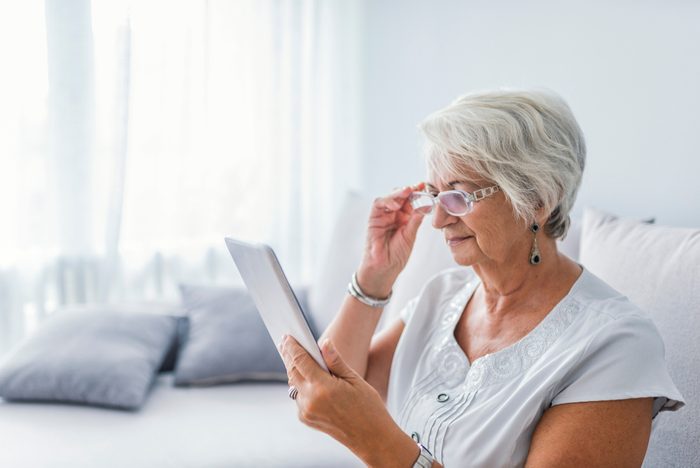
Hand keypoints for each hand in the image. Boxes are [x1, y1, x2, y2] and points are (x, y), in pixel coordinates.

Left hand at [279, 336, 418, 466]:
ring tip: (295, 357)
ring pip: (293, 384)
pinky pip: (299, 397)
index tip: (287, 336)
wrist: (371, 438)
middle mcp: (311, 400)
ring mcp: (306, 411)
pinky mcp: (306, 418)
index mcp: (323, 387)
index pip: (301, 360)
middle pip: (292, 371)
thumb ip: (336, 361)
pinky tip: (307, 378)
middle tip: (285, 343)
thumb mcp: (355, 379)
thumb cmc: (368, 407)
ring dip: (294, 370)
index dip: (292, 347)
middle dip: (288, 356)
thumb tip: (324, 342)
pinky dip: (301, 385)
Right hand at [359, 183, 425, 296]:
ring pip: (388, 198)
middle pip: (399, 196)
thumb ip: (415, 220)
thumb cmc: (396, 255)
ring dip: (398, 193)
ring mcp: (383, 216)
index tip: (424, 186)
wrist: (384, 268)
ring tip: (407, 192)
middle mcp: (393, 215)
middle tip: (417, 186)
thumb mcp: (410, 236)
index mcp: (404, 218)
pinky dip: (387, 201)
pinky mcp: (373, 219)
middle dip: (408, 190)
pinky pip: (378, 205)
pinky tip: (396, 204)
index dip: (416, 193)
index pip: (410, 201)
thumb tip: (426, 206)